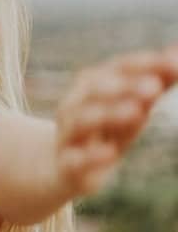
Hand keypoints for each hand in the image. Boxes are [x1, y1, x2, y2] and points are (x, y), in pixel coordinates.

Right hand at [54, 44, 177, 197]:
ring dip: (108, 115)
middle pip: (95, 91)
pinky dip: (91, 156)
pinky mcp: (67, 166)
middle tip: (154, 87)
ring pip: (82, 121)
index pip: (117, 68)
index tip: (173, 63)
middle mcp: (74, 105)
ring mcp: (68, 135)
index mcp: (91, 85)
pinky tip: (110, 153)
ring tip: (137, 112)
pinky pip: (74, 160)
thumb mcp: (134, 108)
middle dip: (124, 87)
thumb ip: (156, 83)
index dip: (143, 65)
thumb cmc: (107, 131)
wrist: (65, 169)